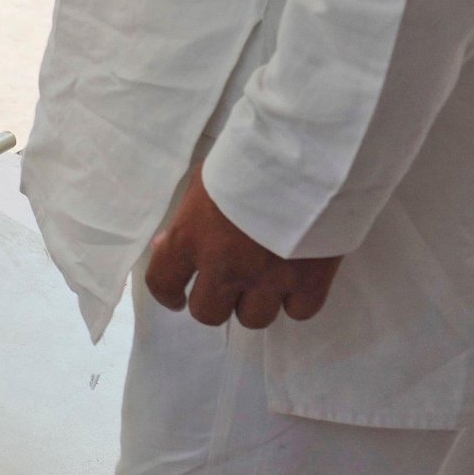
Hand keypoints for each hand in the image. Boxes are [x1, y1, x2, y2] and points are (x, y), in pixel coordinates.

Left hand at [145, 163, 342, 328]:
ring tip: (264, 277)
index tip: (177, 297)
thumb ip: (186, 221)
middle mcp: (225, 267)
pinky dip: (295, 299)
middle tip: (227, 283)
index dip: (168, 295)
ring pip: (253, 319)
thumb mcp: (201, 182)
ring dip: (255, 302)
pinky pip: (298, 311)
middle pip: (209, 314)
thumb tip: (168, 246)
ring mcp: (268, 279)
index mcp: (191, 239)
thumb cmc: (245, 159)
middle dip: (215, 300)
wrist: (301, 155)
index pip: (164, 283)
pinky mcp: (310, 282)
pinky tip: (296, 278)